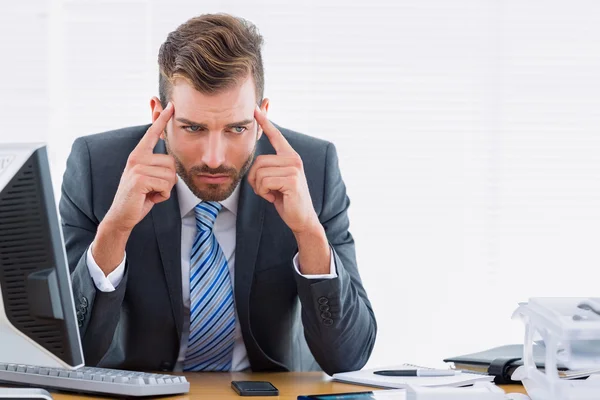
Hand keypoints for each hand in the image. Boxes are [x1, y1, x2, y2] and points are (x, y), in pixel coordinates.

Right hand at [103, 102, 176, 233]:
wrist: (122, 216)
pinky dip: (162, 196)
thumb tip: (170, 158)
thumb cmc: (139, 197)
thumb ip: (157, 166)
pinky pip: (166, 186)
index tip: (171, 105)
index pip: (152, 133)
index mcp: (138, 155)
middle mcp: (136, 158)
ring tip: (150, 193)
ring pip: (171, 175)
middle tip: (153, 188)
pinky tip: (149, 198)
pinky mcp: (140, 179)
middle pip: (172, 163)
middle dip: (169, 180)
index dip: (162, 118)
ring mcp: (137, 168)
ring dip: (165, 189)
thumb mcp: (149, 178)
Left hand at [248, 106, 319, 234]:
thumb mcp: (275, 180)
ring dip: (259, 188)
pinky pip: (264, 182)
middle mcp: (294, 159)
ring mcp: (294, 168)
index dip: (265, 122)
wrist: (301, 218)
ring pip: (259, 173)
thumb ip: (268, 168)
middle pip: (258, 161)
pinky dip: (264, 193)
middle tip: (266, 190)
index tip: (256, 108)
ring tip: (272, 194)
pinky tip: (275, 198)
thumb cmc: (286, 199)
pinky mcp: (291, 180)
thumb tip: (255, 162)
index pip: (276, 135)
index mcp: (290, 156)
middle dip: (255, 179)